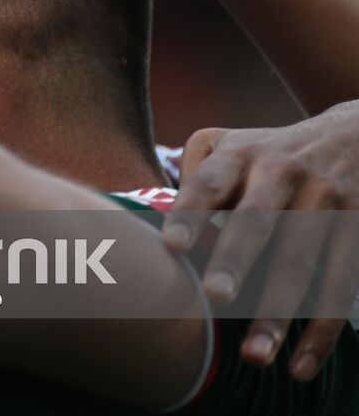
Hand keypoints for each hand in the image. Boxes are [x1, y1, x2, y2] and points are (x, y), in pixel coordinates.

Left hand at [164, 101, 358, 380]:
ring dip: (277, 312)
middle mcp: (282, 173)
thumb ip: (195, 178)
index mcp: (240, 154)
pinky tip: (299, 365)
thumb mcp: (231, 143)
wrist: (357, 133)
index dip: (189, 213)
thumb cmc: (269, 153)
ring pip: (299, 262)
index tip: (170, 247)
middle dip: (236, 261)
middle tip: (215, 297)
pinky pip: (341, 285)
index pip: (208, 183)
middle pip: (255, 221)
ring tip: (252, 355)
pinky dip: (321, 330)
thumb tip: (159, 229)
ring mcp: (326, 200)